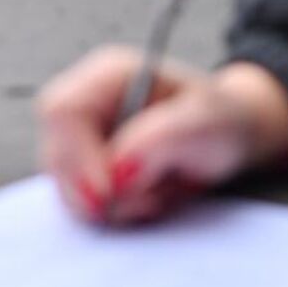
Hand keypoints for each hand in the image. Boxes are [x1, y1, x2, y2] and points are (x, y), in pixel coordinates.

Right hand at [36, 47, 287, 225]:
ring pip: (65, 184)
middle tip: (149, 199)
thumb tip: (116, 174)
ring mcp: (82, 137)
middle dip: (98, 189)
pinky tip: (146, 199)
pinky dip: (114, 212)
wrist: (231, 136)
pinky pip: (80, 201)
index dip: (77, 157)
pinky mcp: (85, 168)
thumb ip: (160, 141)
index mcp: (109, 74)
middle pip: (56, 153)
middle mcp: (86, 102)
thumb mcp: (204, 123)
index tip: (108, 196)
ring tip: (158, 192)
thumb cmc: (221, 119)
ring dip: (111, 204)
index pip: (62, 111)